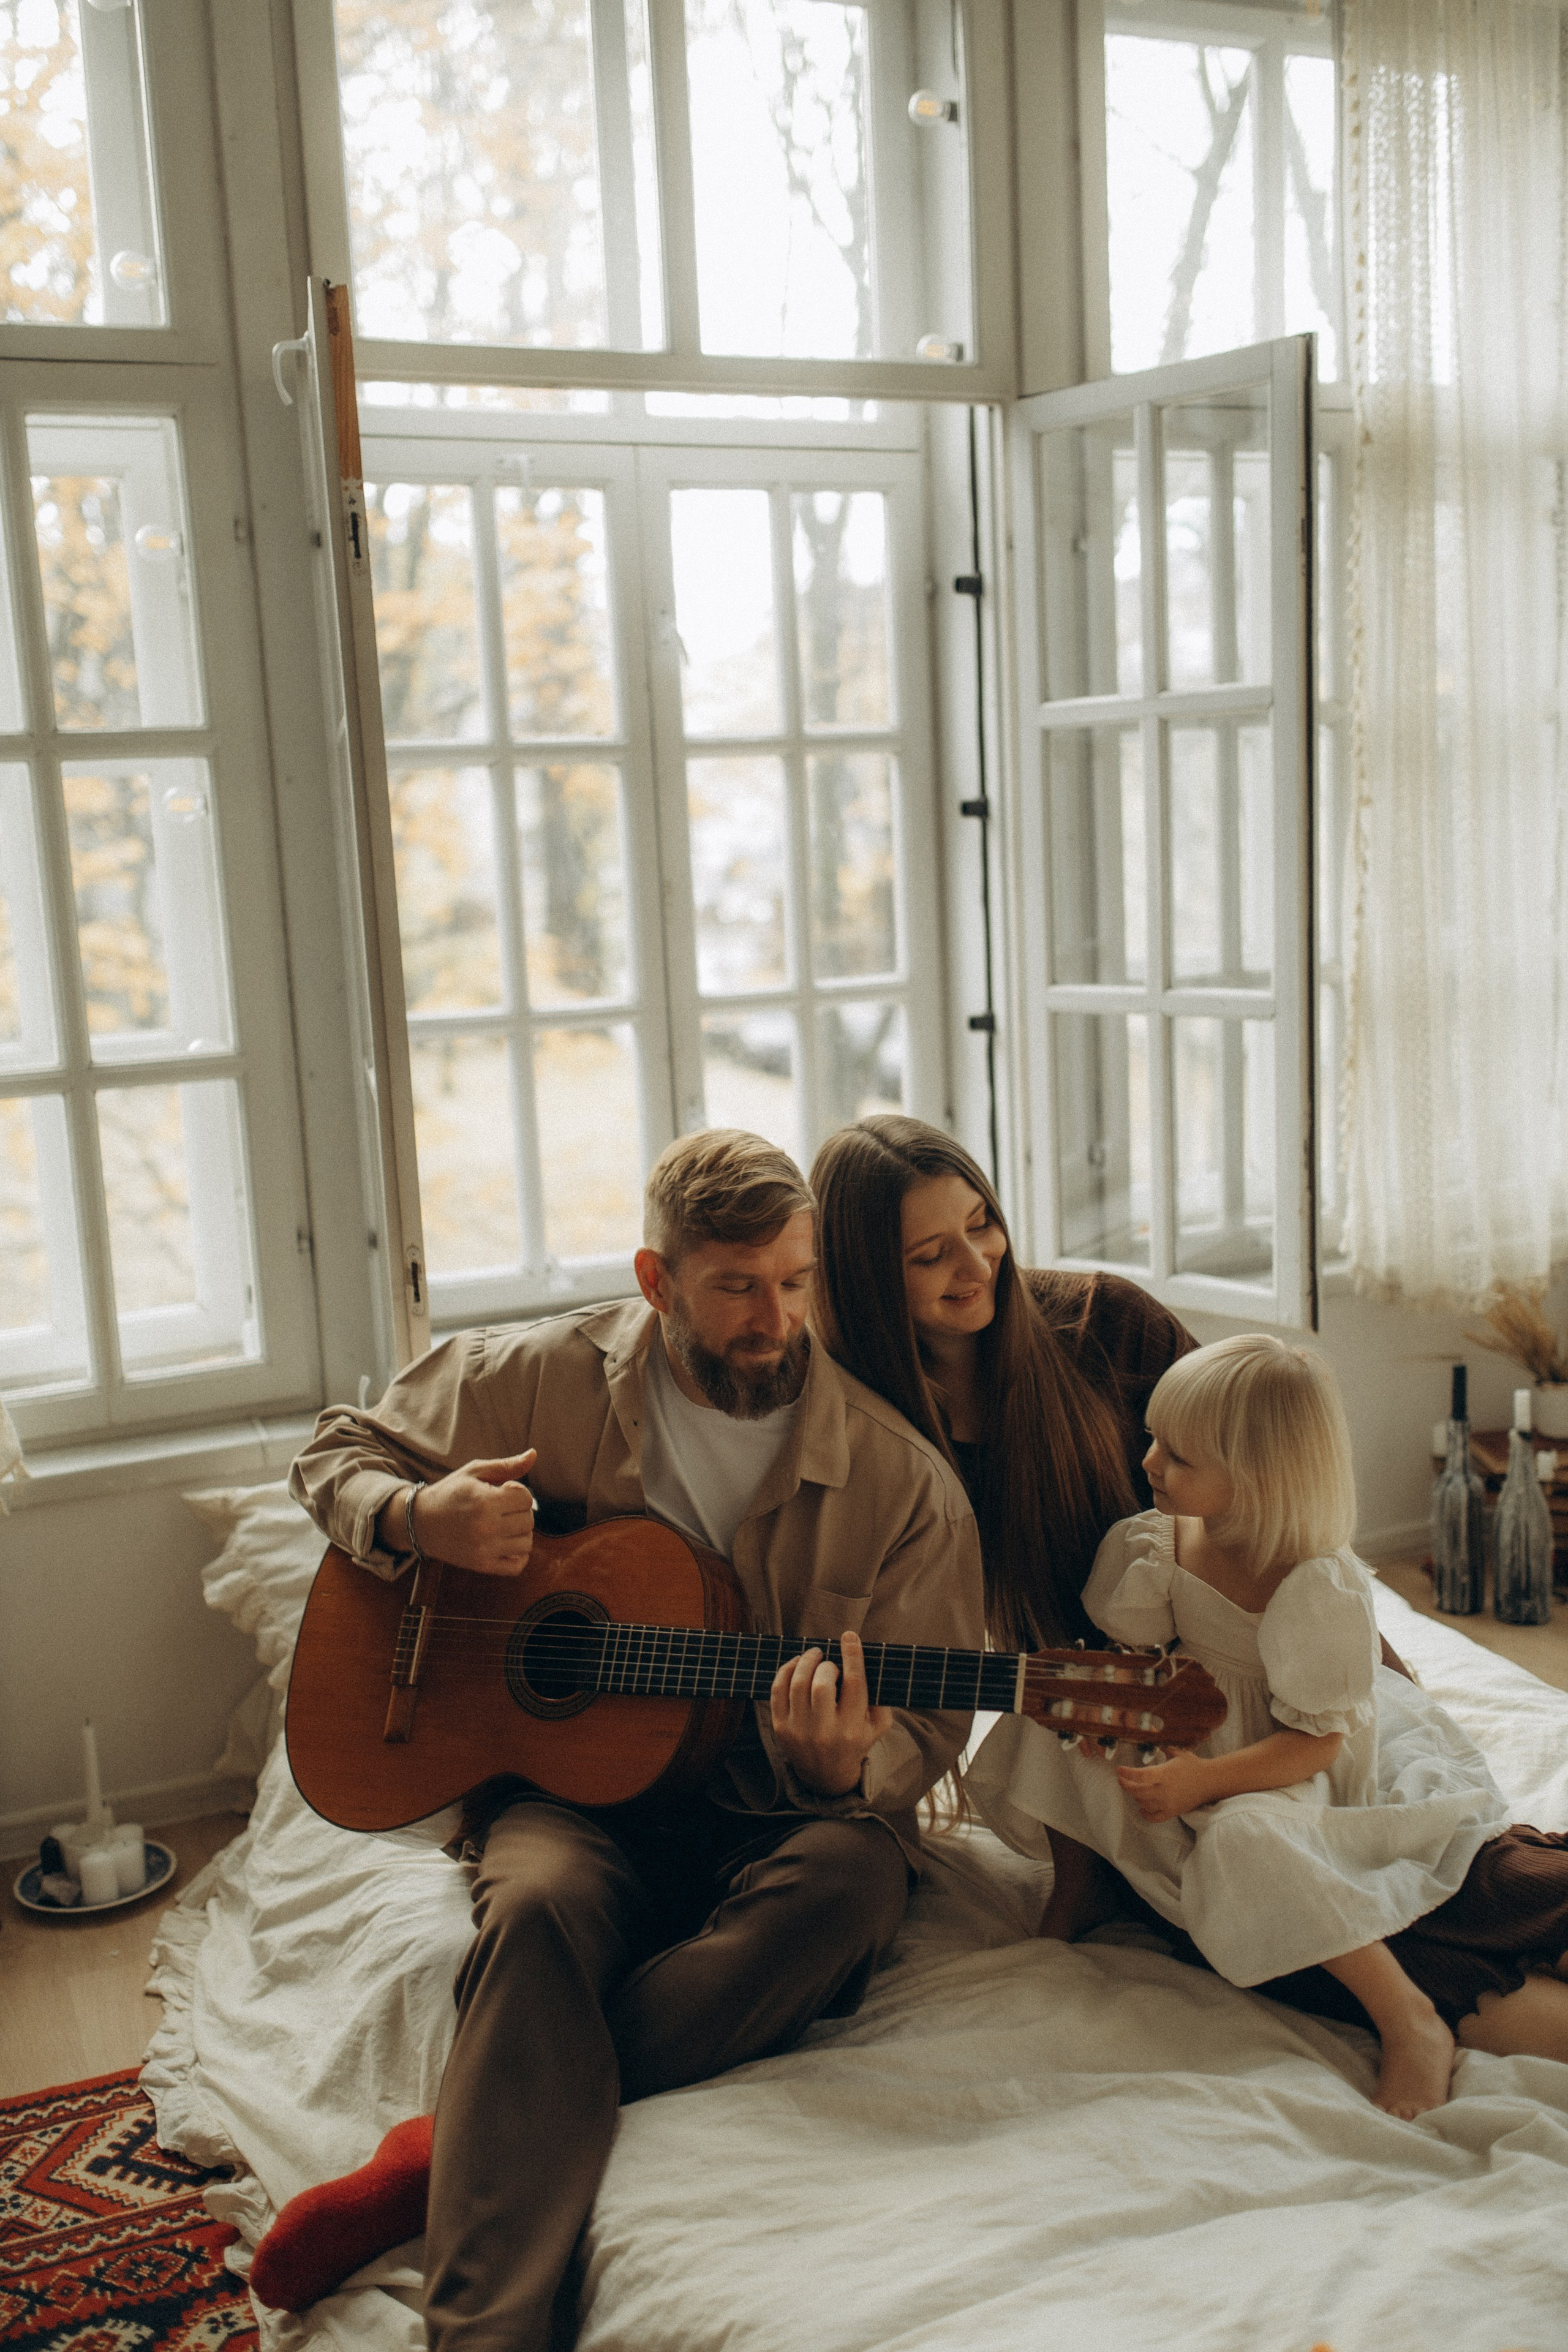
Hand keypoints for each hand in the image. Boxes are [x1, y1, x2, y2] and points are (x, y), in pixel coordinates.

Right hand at [409, 1450, 536, 1577]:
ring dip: (520, 1532)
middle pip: (528, 1520)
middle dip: (519, 1511)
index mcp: (484, 1501)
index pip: (526, 1498)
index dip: (517, 1491)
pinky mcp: (481, 1565)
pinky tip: (507, 1542)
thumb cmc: (449, 1493)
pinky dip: (518, 1556)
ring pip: (527, 1543)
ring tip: (504, 1524)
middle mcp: (486, 1527)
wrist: (420, 1522)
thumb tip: (534, 1454)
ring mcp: (484, 1549)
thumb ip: (506, 1465)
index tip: (502, 1491)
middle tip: (502, 1508)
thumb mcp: (474, 1472)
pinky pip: (517, 1566)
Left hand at [769, 1630, 892, 1797]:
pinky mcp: (781, 1728)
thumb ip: (880, 1698)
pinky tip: (797, 1664)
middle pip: (822, 1684)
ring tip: (814, 1656)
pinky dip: (786, 1670)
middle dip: (826, 1665)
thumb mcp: (877, 1726)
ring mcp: (800, 1731)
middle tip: (829, 1663)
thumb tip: (868, 1662)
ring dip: (806, 1662)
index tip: (849, 1636)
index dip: (852, 1655)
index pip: (854, 1684)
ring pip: (798, 1684)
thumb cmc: (855, 1741)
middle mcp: (826, 1732)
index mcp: (853, 1729)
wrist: (826, 1776)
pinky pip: (777, 1690)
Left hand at [1115, 1751, 1215, 1822]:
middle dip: (1126, 1785)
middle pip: (1138, 1791)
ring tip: (1133, 1788)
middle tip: (1121, 1779)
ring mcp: (1168, 1803)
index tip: (1119, 1769)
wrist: (1210, 1781)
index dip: (1127, 1774)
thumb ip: (1161, 1745)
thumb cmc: (1193, 1765)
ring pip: (1143, 1803)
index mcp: (1164, 1774)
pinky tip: (1141, 1808)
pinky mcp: (1173, 1812)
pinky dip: (1145, 1814)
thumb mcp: (1177, 1752)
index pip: (1140, 1776)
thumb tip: (1151, 1730)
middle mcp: (1164, 1790)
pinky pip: (1154, 1818)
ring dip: (1135, 1796)